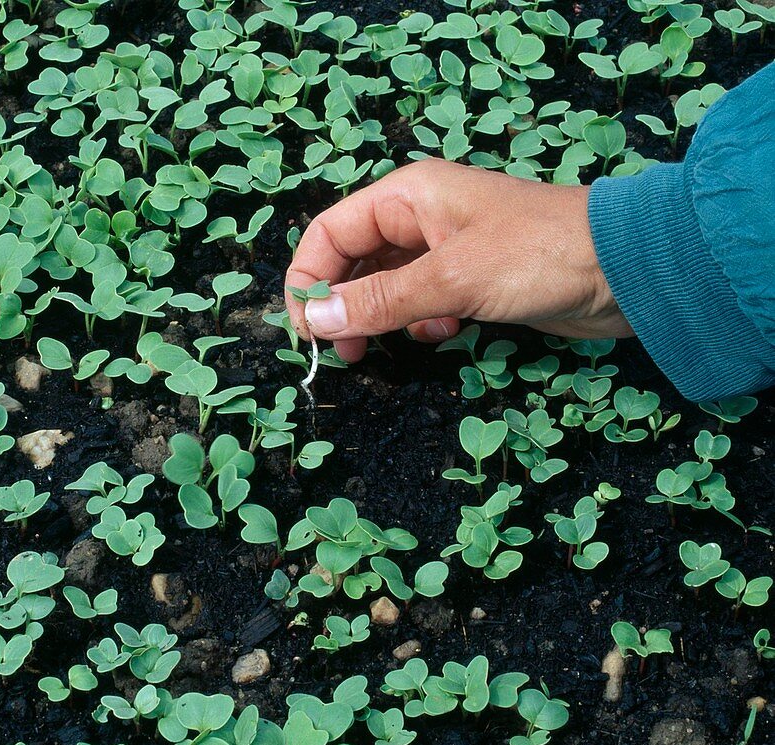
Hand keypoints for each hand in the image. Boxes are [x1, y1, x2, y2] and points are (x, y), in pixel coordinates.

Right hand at [284, 159, 633, 361]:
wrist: (632, 270)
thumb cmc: (538, 257)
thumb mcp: (451, 278)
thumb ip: (380, 300)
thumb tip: (315, 320)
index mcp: (407, 196)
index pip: (330, 233)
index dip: (308, 279)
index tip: (307, 332)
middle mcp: (419, 217)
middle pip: (354, 260)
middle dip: (343, 305)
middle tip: (342, 353)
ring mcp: (446, 249)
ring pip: (386, 285)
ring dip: (381, 318)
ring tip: (385, 349)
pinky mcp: (471, 279)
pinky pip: (421, 301)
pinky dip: (421, 323)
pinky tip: (443, 335)